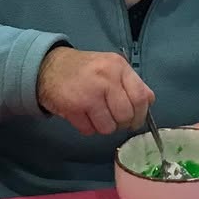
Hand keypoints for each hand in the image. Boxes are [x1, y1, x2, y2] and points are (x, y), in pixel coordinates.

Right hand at [36, 48, 152, 136]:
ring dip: (103, 127)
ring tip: (95, 115)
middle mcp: (106, 78)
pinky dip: (87, 128)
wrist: (48, 68)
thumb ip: (132, 83)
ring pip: (108, 127)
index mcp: (119, 67)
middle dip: (121, 123)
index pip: (142, 97)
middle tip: (112, 118)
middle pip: (126, 116)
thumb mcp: (111, 67)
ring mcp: (89, 93)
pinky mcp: (73, 107)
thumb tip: (149, 102)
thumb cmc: (84, 70)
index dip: (141, 114)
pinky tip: (82, 115)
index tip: (134, 120)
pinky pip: (89, 130)